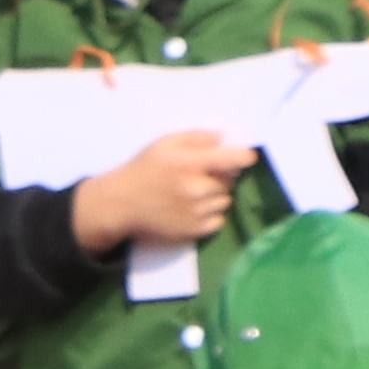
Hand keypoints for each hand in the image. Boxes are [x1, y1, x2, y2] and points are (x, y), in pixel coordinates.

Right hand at [68, 129, 251, 250]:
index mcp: (189, 164)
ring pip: (224, 201)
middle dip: (221, 177)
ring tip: (195, 193)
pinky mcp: (192, 231)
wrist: (119, 205)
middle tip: (203, 176)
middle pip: (229, 182)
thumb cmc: (143, 170)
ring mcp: (195, 212)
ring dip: (216, 196)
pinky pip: (218, 221)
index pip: (231, 159)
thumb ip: (195, 137)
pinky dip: (211, 215)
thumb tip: (222, 137)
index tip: (249, 157)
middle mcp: (195, 189)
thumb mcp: (164, 144)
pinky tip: (193, 209)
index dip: (245, 157)